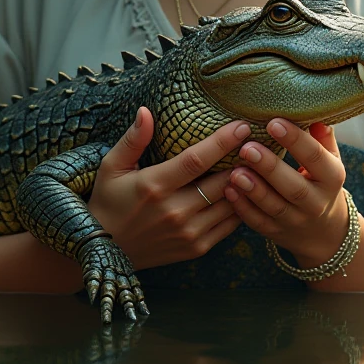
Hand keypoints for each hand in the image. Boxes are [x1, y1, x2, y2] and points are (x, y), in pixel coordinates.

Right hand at [88, 107, 249, 269]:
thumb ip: (133, 139)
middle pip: (222, 181)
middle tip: (258, 142)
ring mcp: (188, 232)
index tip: (242, 125)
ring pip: (230, 204)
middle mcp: (175, 211)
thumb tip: (146, 111)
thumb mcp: (111, 166)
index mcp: (155, 185)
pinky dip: (240, 206)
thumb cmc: (108, 201)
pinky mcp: (196, 248)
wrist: (105, 252)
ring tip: (257, 164)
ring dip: (245, 184)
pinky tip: (244, 190)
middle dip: (243, 161)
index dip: (223, 141)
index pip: (197, 159)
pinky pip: (229, 225)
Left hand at [224, 120, 347, 266]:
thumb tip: (314, 111)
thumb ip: (321, 137)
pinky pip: (258, 223)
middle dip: (270, 167)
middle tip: (247, 147)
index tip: (273, 122)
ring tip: (235, 171)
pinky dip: (243, 208)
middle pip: (294, 187)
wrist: (324, 231)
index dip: (295, 140)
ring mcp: (295, 221)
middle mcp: (316, 202)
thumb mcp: (329, 159)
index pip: (315, 157)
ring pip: (274, 207)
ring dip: (253, 190)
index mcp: (331, 178)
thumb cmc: (320, 180)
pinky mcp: (276, 232)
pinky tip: (228, 191)